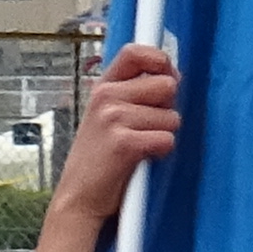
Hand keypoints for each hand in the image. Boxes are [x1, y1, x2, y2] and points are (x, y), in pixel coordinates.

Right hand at [28, 41, 182, 251]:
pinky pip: (167, 139)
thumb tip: (174, 78)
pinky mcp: (123, 143)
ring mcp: (113, 118)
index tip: (167, 74)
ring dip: (163, 135)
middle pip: (166, 85)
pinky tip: (141, 160)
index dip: (160, 60)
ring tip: (139, 148)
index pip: (135, 52)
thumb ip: (134, 95)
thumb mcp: (107, 117)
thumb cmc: (99, 160)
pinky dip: (161, 153)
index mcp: (102, 87)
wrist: (78, 199)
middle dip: (166, 109)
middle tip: (146, 128)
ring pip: (171, 117)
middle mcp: (106, 97)